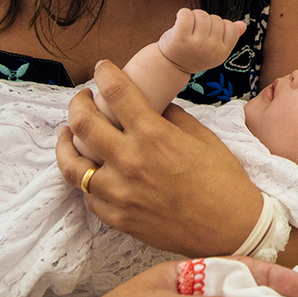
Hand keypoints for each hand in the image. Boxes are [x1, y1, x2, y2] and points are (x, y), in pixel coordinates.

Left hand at [57, 61, 262, 255]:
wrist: (231, 228)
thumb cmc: (223, 180)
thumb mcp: (203, 137)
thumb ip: (172, 117)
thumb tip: (153, 105)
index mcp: (154, 136)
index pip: (116, 93)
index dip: (104, 73)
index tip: (102, 68)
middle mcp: (130, 162)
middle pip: (83, 123)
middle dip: (78, 103)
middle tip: (84, 98)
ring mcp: (119, 194)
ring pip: (72, 164)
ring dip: (66, 142)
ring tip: (68, 133)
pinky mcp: (118, 219)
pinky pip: (88, 196)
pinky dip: (87, 179)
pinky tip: (91, 170)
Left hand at [158, 9, 246, 75]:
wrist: (170, 67)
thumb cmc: (193, 54)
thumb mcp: (214, 50)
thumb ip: (229, 37)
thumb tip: (243, 24)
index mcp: (222, 53)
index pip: (231, 27)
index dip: (220, 26)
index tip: (209, 34)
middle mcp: (211, 49)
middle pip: (216, 19)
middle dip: (205, 20)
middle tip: (195, 31)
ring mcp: (196, 44)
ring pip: (202, 15)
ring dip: (194, 16)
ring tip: (188, 27)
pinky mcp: (181, 38)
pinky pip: (186, 14)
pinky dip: (182, 13)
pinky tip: (179, 19)